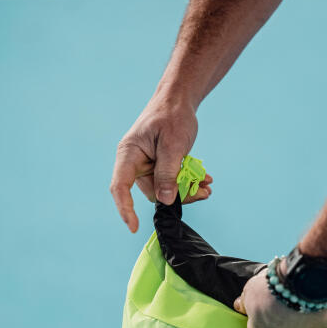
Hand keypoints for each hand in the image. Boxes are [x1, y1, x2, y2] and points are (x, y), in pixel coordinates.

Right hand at [110, 93, 212, 232]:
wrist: (178, 101)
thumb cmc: (172, 116)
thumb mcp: (173, 144)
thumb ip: (168, 173)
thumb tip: (165, 201)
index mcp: (129, 154)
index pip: (120, 187)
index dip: (125, 209)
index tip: (133, 227)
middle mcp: (134, 163)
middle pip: (151, 192)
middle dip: (177, 196)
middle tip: (202, 192)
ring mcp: (147, 165)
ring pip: (164, 190)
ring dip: (186, 190)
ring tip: (206, 186)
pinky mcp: (159, 166)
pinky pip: (171, 182)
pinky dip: (187, 182)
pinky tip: (204, 180)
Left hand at [233, 263, 326, 327]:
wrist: (301, 282)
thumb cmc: (270, 289)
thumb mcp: (249, 292)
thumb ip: (244, 303)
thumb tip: (239, 306)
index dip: (263, 320)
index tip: (268, 308)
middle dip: (282, 325)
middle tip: (285, 307)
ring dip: (300, 326)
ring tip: (301, 307)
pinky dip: (317, 323)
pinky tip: (315, 309)